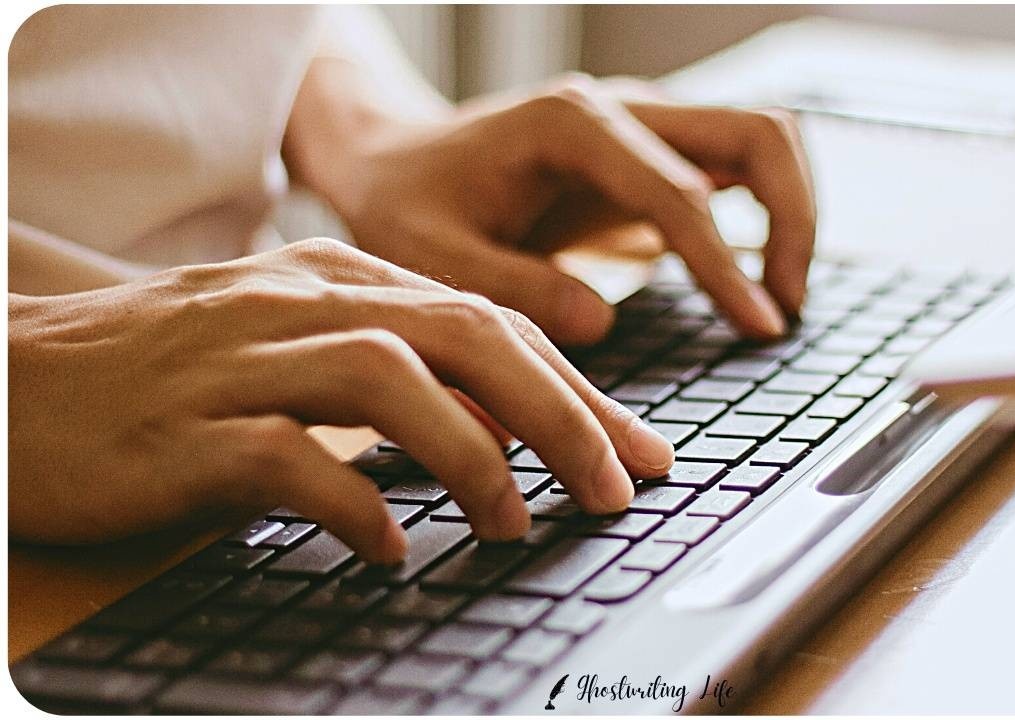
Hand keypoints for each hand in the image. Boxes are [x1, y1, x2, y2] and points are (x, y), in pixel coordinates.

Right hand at [8, 238, 674, 561]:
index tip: (639, 451)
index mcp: (336, 280)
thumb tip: (504, 430)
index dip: (578, 387)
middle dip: (561, 412)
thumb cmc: (169, 375)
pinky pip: (284, 458)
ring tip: (514, 523)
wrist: (14, 376)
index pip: (488, 319)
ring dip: (472, 454)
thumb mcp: (295, 350)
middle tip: (616, 488)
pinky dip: (352, 504)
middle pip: (463, 333)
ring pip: (387, 378)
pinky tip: (387, 552)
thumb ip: (395, 374)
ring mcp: (237, 359)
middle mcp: (297, 302)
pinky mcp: (180, 430)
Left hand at [294, 74, 815, 344]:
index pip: (682, 192)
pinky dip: (766, 216)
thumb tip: (603, 320)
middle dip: (794, 220)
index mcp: (571, 125)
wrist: (395, 161)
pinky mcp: (653, 154)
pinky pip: (738, 168)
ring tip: (776, 302)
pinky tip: (750, 285)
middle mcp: (623, 110)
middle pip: (759, 132)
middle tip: (782, 310)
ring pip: (763, 139)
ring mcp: (645, 125)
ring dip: (792, 214)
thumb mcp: (431, 255)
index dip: (726, 265)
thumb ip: (512, 286)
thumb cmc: (408, 206)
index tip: (758, 327)